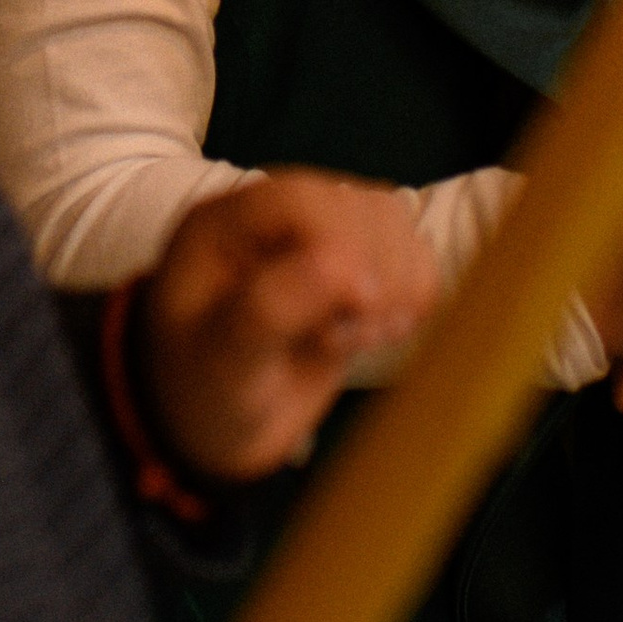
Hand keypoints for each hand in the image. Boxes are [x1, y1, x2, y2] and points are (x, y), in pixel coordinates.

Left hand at [140, 170, 439, 482]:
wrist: (224, 421)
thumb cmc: (206, 390)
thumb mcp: (220, 362)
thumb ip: (268, 310)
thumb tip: (340, 265)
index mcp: (226, 224)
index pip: (300, 199)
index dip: (341, 245)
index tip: (358, 308)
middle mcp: (278, 217)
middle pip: (359, 208)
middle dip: (372, 278)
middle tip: (338, 340)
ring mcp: (323, 235)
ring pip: (395, 224)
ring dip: (397, 288)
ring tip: (356, 338)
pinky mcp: (361, 263)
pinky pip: (415, 254)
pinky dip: (415, 295)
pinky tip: (378, 333)